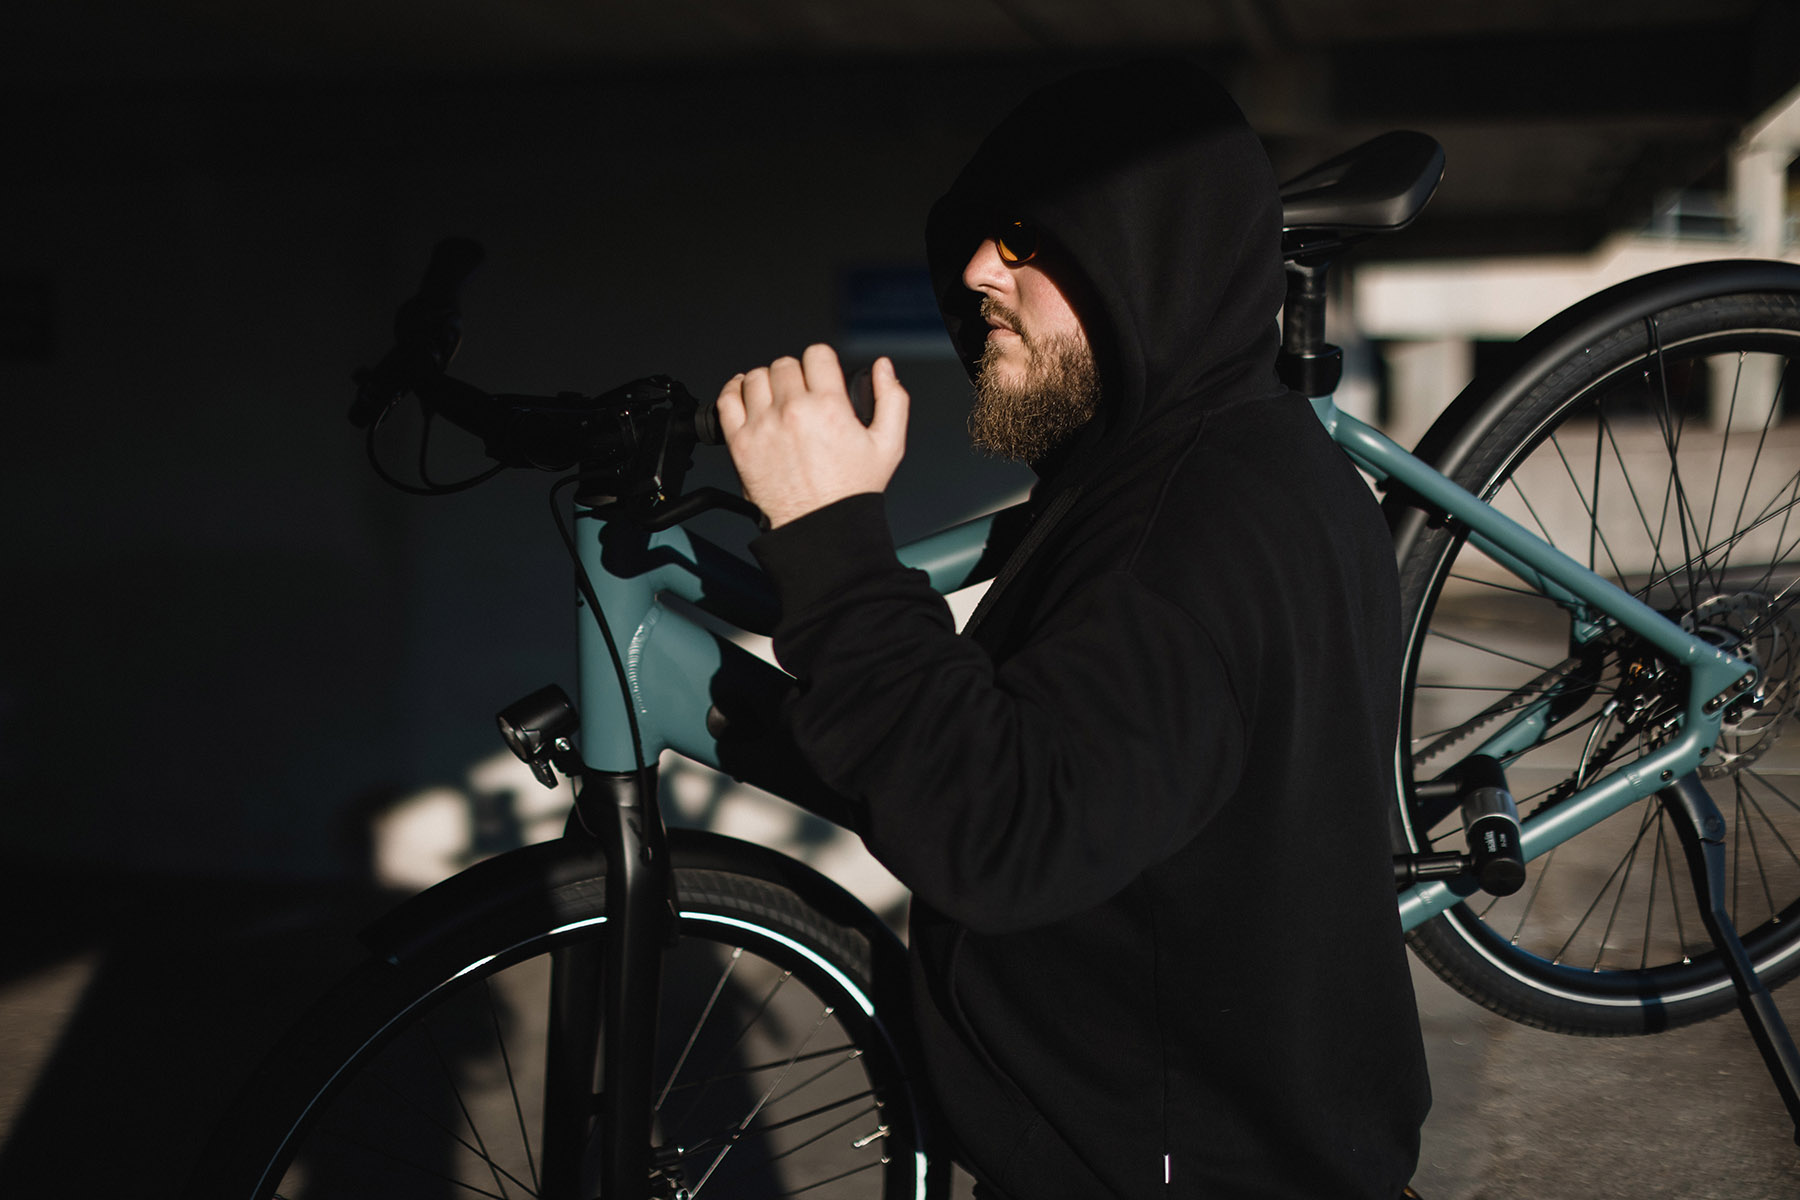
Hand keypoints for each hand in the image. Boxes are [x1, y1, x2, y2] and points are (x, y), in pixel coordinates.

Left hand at [716, 344, 909, 528]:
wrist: (821, 527)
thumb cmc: (851, 491)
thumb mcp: (889, 445)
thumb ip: (892, 399)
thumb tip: (883, 368)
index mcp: (829, 407)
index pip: (816, 354)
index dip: (820, 362)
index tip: (820, 375)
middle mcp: (793, 412)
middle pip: (785, 364)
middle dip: (795, 375)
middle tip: (801, 395)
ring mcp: (763, 426)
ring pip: (755, 377)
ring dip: (767, 383)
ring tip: (777, 399)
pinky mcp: (741, 443)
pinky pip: (727, 399)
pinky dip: (734, 392)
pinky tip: (746, 397)